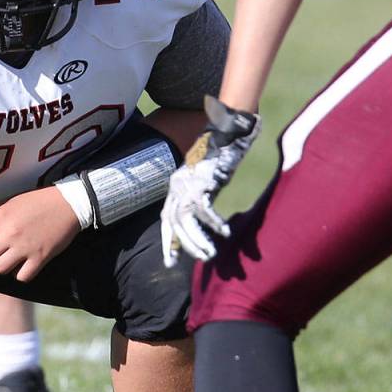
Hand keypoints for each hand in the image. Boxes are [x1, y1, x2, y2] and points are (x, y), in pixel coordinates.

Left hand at [0, 186, 79, 281]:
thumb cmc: (36, 202)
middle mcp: (10, 233)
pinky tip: (23, 265)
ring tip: (9, 259)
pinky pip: (21, 277)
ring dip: (2, 266)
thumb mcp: (9, 203)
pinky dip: (20, 274)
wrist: (68, 204)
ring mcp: (25, 247)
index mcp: (0, 217)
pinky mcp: (40, 258)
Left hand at [161, 95, 260, 265]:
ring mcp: (188, 184)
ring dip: (198, 239)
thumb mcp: (203, 178)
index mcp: (175, 187)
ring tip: (209, 255)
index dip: (168, 240)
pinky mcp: (203, 181)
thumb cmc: (218, 156)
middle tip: (191, 262)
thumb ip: (199, 195)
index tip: (169, 260)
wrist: (224, 130)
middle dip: (182, 245)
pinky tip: (225, 233)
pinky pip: (206, 208)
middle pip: (174, 222)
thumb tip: (204, 215)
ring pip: (186, 219)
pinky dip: (214, 222)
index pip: (166, 218)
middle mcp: (177, 186)